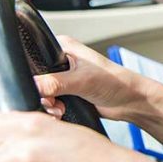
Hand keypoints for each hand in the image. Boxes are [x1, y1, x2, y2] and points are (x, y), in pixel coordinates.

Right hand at [36, 36, 153, 121]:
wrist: (131, 102)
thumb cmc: (117, 82)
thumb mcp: (83, 80)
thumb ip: (55, 82)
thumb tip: (33, 86)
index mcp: (63, 47)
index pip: (32, 57)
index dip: (31, 75)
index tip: (39, 90)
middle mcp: (61, 61)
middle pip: (34, 78)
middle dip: (41, 95)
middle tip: (53, 103)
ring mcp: (62, 78)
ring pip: (40, 93)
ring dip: (47, 106)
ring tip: (60, 110)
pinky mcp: (66, 93)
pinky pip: (48, 103)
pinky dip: (51, 111)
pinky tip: (61, 114)